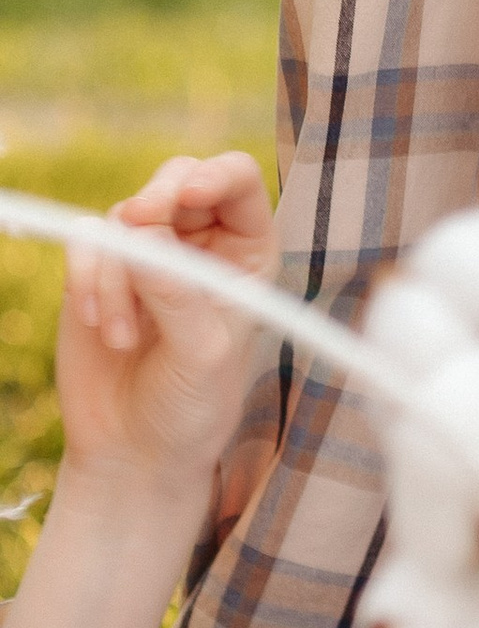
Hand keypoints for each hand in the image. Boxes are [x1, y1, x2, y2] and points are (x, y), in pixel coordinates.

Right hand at [56, 153, 276, 505]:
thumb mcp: (203, 353)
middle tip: (136, 226)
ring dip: (116, 273)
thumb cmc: (192, 404)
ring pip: (121, 217)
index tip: (188, 197)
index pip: (236, 182)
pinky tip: (96, 324)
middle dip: (152, 206)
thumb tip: (144, 235)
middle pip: (174, 180)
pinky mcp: (97, 272)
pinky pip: (83, 243)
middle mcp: (199, 242)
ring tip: (125, 338)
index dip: (213, 177)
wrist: (133, 450)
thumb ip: (178, 292)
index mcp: (247, 251)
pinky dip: (85, 278)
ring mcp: (145, 254)